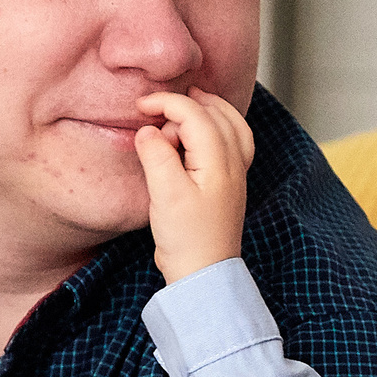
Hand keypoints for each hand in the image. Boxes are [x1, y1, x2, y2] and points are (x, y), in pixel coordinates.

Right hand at [133, 87, 253, 283]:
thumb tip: (148, 129)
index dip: (166, 103)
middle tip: (156, 116)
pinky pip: (233, 141)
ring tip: (180, 111)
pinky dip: (217, 127)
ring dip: (205, 111)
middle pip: (215, 113)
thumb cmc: (186, 239)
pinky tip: (198, 134)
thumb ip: (156, 155)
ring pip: (230, 124)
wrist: (204, 274)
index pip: (194, 114)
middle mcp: (234, 162)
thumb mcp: (165, 194)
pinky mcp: (230, 183)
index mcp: (219, 160)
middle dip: (184, 105)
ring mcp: (236, 173)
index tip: (140, 107)